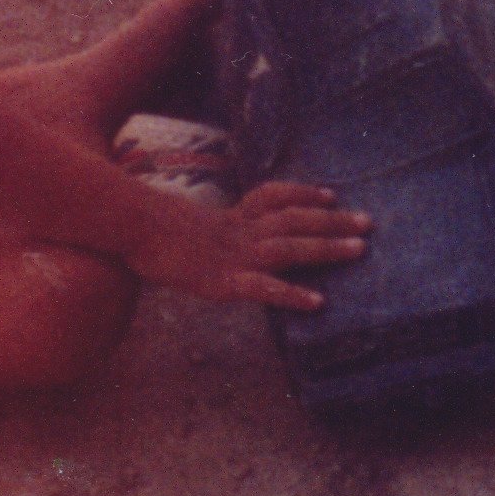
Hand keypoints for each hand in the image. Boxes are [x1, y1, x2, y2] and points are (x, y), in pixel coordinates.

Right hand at [122, 174, 369, 311]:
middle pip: (294, 218)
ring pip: (290, 246)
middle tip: (368, 222)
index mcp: (229, 217)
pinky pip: (265, 288)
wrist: (126, 228)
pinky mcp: (223, 282)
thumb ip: (202, 230)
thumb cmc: (145, 232)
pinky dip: (293, 294)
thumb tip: (209, 234)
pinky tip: (317, 303)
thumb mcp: (179, 226)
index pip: (274, 197)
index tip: (330, 192)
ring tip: (359, 249)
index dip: (303, 194)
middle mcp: (239, 231)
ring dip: (327, 247)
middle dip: (332, 219)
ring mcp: (234, 255)